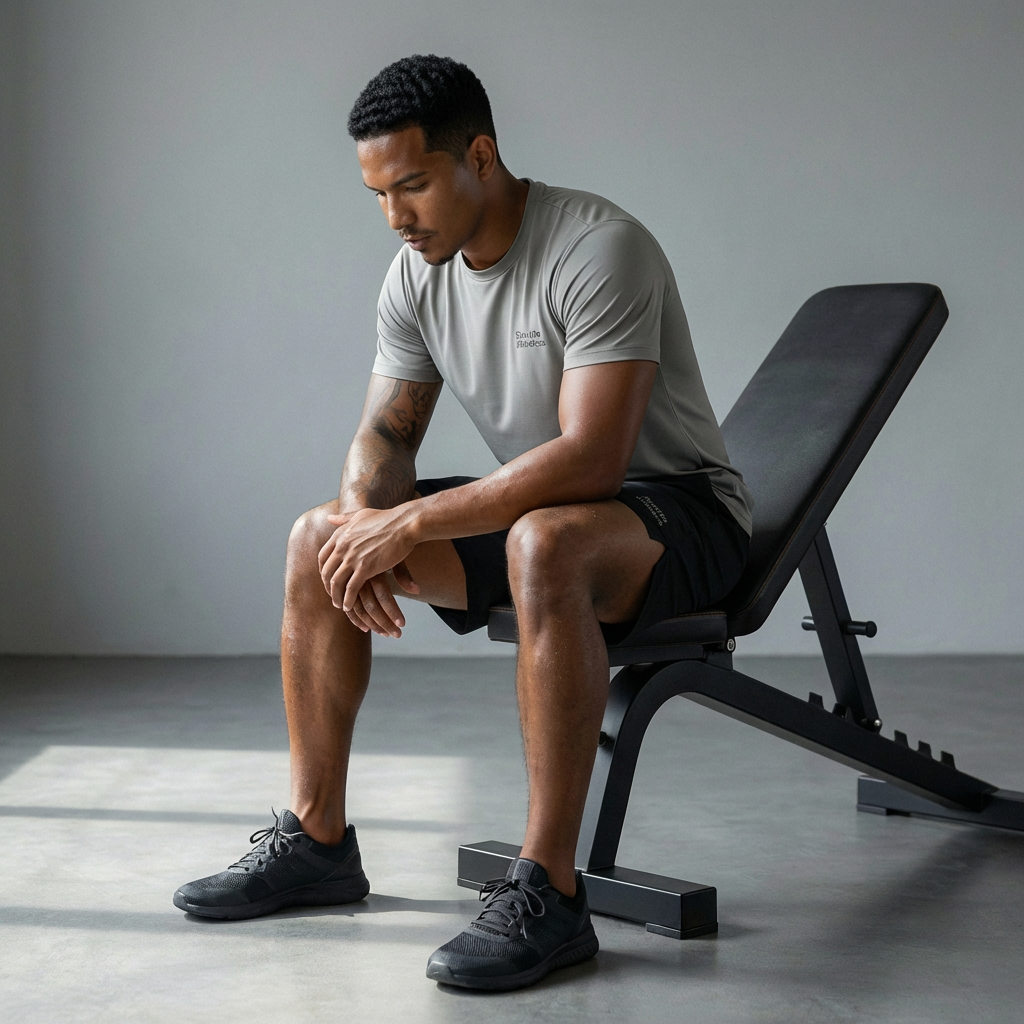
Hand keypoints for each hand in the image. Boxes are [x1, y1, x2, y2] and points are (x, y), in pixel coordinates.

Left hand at [318, 506, 420, 634]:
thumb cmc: (387, 519)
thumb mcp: (360, 514)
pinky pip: (351, 589)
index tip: (328, 580)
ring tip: (340, 605)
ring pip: (336, 583)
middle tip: (333, 596)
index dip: (323, 571)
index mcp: (340, 535)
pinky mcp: (365, 568)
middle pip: (326, 572)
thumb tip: (330, 517)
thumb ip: (344, 518)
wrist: (404, 524)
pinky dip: (348, 600)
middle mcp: (342, 546)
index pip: (322, 557)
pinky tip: (349, 606)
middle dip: (328, 587)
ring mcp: (352, 557)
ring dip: (336, 597)